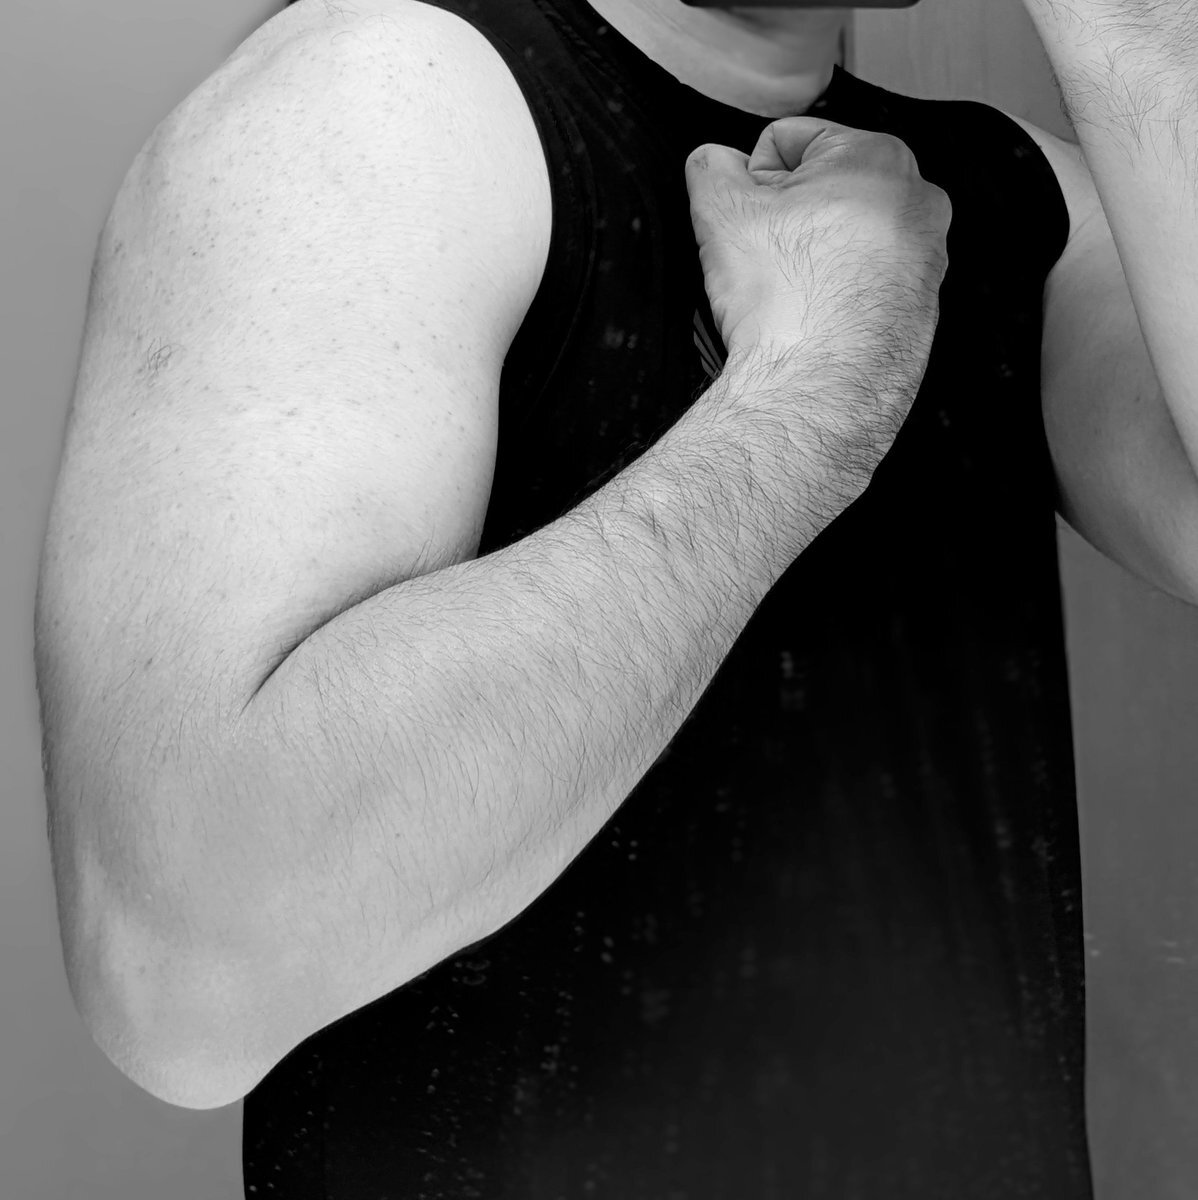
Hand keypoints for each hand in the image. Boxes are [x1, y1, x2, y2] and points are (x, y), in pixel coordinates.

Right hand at [686, 118, 950, 487]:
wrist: (820, 389)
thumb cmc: (787, 301)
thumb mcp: (721, 214)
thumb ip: (710, 168)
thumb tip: (712, 163)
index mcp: (878, 157)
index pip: (791, 140)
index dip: (753, 178)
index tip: (747, 216)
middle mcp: (918, 202)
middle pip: (825, 188)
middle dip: (788, 215)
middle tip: (765, 257)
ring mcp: (927, 259)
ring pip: (847, 237)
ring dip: (813, 254)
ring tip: (788, 291)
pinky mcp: (921, 309)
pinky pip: (865, 283)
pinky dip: (836, 292)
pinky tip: (812, 317)